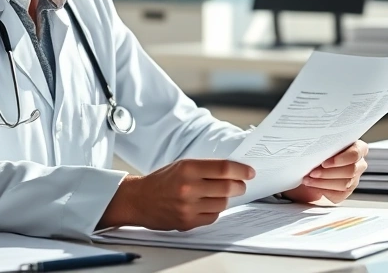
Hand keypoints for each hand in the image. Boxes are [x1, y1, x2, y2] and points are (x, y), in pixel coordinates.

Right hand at [98, 159, 253, 230]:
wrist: (138, 200)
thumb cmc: (161, 181)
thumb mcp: (181, 166)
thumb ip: (206, 168)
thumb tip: (233, 171)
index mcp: (187, 168)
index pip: (224, 168)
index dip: (241, 170)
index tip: (249, 172)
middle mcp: (188, 187)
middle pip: (227, 187)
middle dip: (238, 186)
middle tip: (240, 185)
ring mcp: (188, 207)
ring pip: (222, 204)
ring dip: (225, 199)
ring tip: (217, 194)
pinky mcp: (187, 222)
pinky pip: (212, 217)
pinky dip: (214, 211)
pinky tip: (206, 205)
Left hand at [282, 140, 368, 203]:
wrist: (310, 165)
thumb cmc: (317, 151)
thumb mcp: (322, 144)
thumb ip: (324, 144)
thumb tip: (312, 145)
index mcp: (358, 148)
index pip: (355, 154)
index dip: (340, 160)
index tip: (324, 163)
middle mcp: (359, 164)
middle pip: (350, 171)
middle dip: (328, 173)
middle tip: (312, 172)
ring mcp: (355, 179)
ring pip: (344, 184)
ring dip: (322, 182)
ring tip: (307, 179)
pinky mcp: (347, 191)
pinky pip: (338, 194)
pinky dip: (323, 190)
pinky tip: (312, 185)